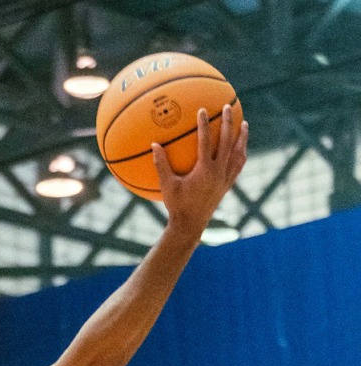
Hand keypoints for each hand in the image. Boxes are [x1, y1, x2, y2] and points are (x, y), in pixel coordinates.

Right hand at [154, 106, 247, 238]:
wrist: (190, 226)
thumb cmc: (176, 206)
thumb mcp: (166, 186)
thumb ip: (161, 165)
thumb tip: (154, 145)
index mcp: (204, 171)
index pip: (206, 142)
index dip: (204, 125)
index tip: (203, 110)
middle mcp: (218, 173)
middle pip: (227, 142)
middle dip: (228, 123)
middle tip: (227, 107)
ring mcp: (225, 179)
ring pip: (238, 154)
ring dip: (242, 138)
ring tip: (244, 124)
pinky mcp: (227, 186)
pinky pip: (238, 166)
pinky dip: (241, 155)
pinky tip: (241, 147)